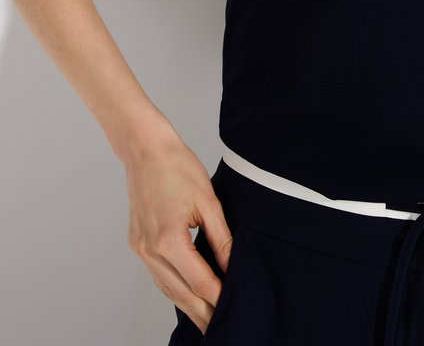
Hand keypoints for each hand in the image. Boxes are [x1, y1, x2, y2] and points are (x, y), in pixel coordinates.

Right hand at [123, 131, 232, 333]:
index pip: (200, 280)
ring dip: (186, 306)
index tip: (234, 308)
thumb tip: (233, 266)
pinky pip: (156, 274)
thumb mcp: (209, 201)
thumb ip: (222, 238)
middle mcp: (150, 249)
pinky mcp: (136, 242)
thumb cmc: (178, 167)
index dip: (218, 296)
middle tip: (222, 328)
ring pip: (166, 288)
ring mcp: (140, 248)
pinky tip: (185, 295)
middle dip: (202, 312)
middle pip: (180, 293)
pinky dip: (172, 288)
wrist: (145, 149)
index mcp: (168, 239)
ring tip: (206, 320)